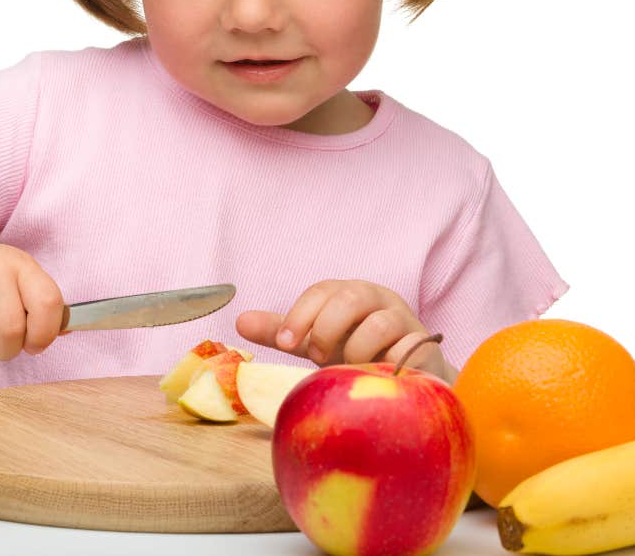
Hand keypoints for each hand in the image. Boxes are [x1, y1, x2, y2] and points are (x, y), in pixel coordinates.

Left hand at [236, 279, 455, 382]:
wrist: (409, 376)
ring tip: (351, 368)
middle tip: (318, 357)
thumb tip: (240, 321)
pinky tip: (379, 376)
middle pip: (350, 298)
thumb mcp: (318, 340)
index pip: (321, 291)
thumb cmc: (357, 352)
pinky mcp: (426, 346)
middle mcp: (378, 300)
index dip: (300, 315)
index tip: (286, 344)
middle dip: (326, 329)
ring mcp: (405, 321)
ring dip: (357, 350)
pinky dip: (390, 364)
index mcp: (348, 293)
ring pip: (380, 324)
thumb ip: (284, 331)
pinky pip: (410, 349)